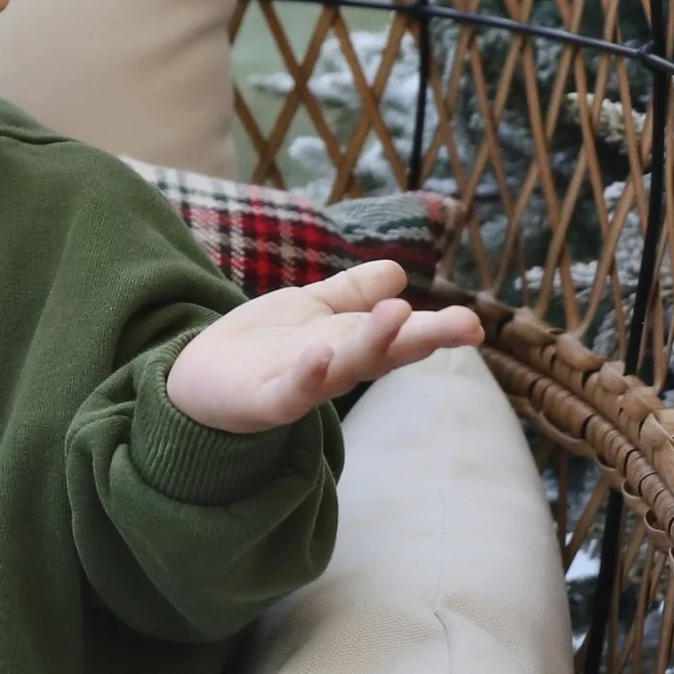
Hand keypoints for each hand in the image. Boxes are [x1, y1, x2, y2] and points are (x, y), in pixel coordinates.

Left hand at [164, 261, 484, 433]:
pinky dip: (308, 375)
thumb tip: (399, 272)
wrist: (198, 382)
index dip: (437, 330)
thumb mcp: (312, 310)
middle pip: (385, 352)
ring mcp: (302, 385)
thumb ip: (352, 293)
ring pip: (345, 368)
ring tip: (399, 315)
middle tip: (468, 325)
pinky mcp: (266, 401)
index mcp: (349, 344)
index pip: (399, 335)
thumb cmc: (262, 346)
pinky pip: (291, 392)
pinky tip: (321, 353)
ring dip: (372, 343)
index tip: (475, 323)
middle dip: (424, 338)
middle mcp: (334, 366)